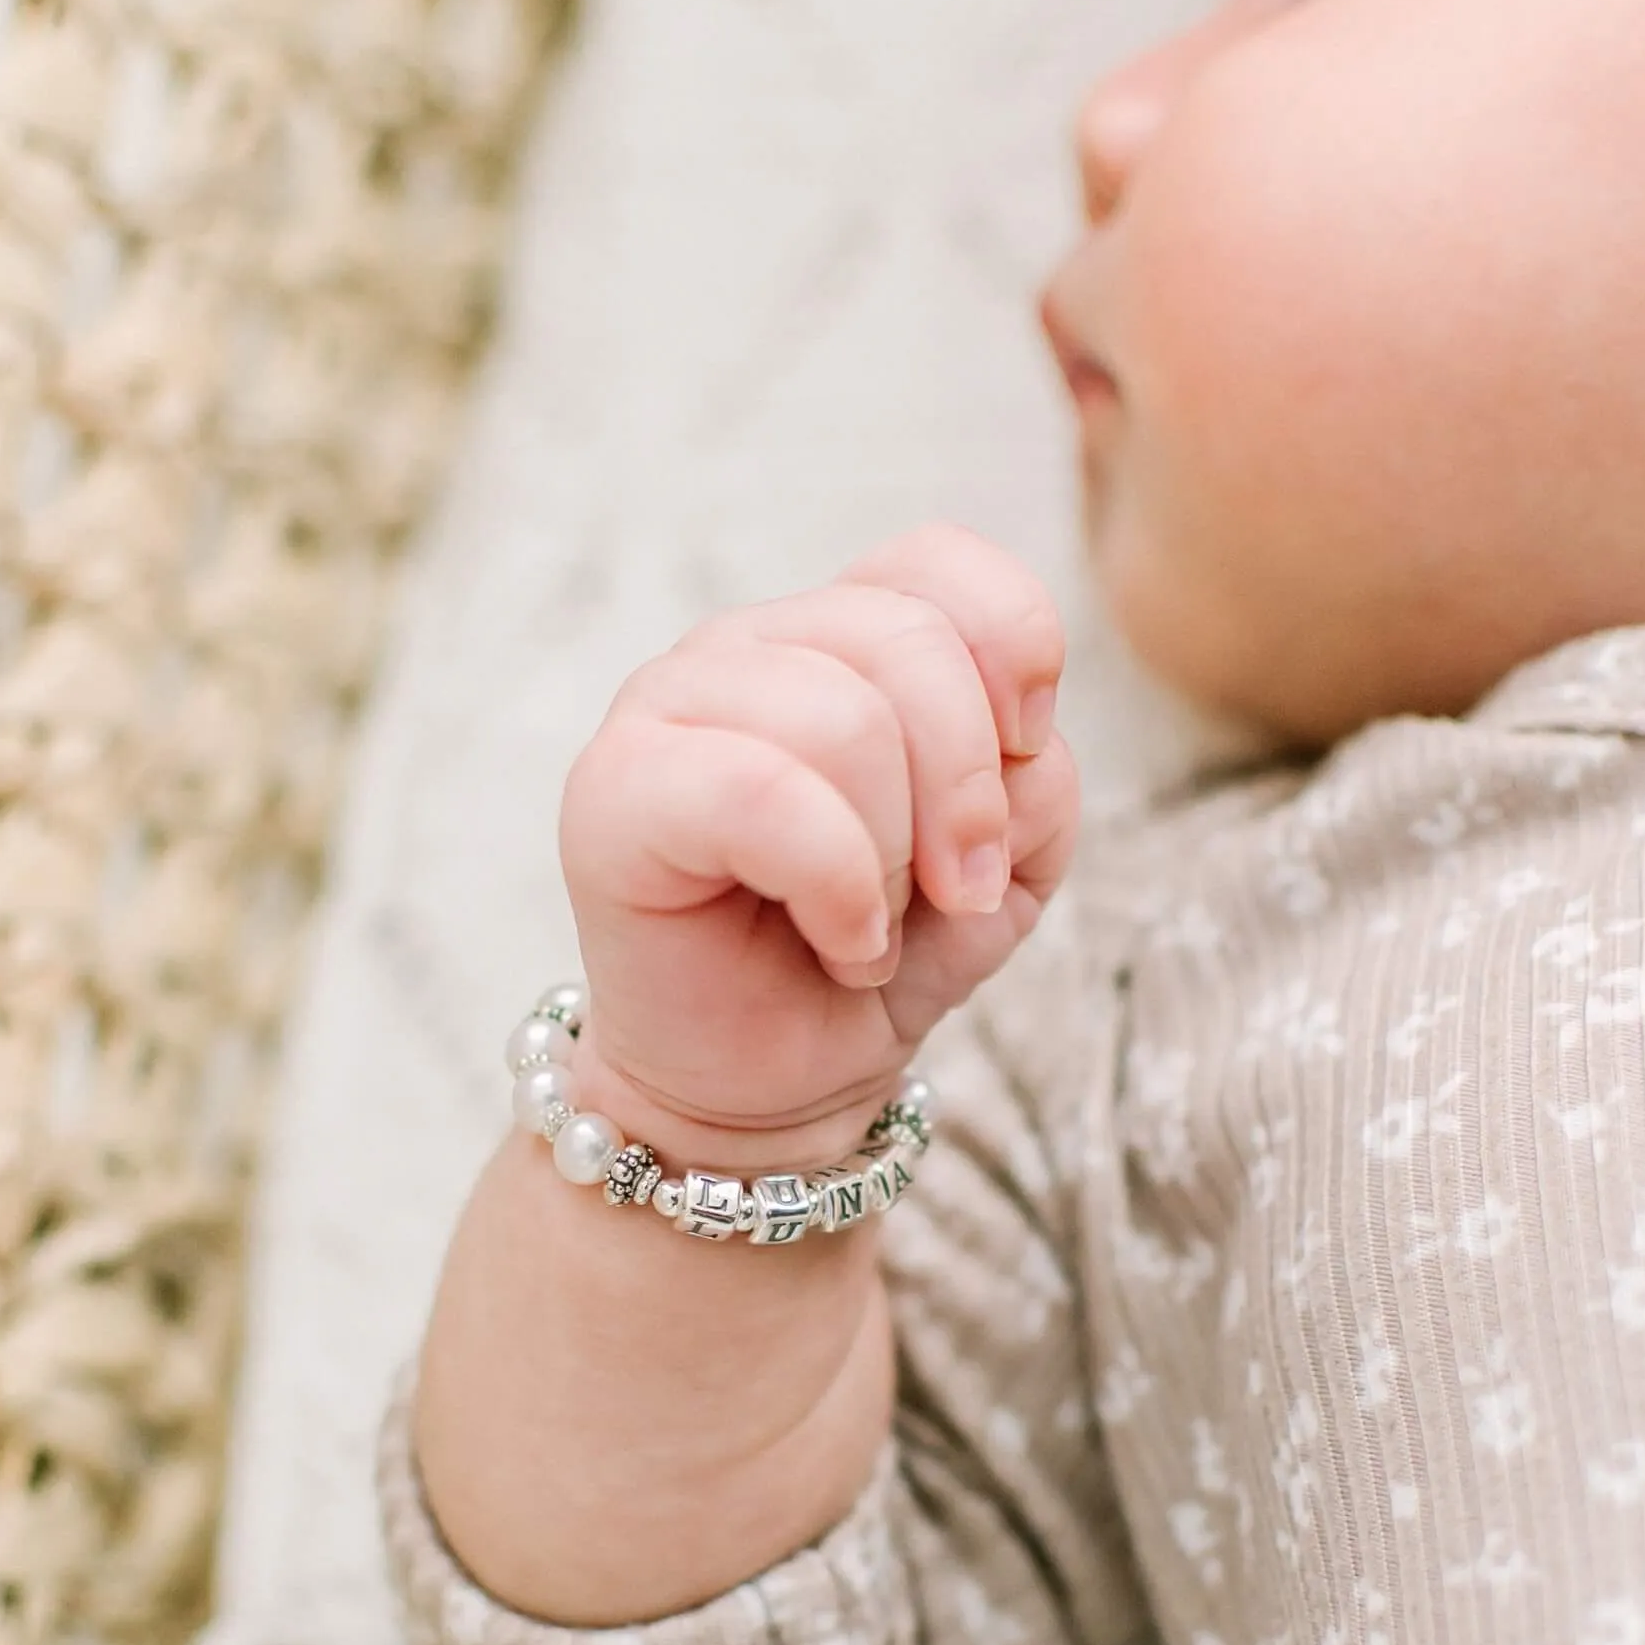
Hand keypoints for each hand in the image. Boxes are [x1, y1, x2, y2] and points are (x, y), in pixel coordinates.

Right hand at [557, 525, 1077, 1170]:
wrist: (770, 1082)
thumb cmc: (874, 957)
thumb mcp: (1004, 868)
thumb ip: (1032, 782)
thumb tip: (1020, 752)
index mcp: (835, 637)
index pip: (936, 561)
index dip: (1012, 646)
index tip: (1026, 751)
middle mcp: (747, 647)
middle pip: (908, 640)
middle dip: (966, 792)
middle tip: (956, 891)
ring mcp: (669, 705)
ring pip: (843, 717)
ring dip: (893, 860)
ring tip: (872, 927)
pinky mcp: (613, 788)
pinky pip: (761, 792)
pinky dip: (837, 888)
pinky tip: (842, 944)